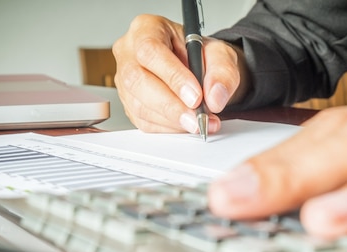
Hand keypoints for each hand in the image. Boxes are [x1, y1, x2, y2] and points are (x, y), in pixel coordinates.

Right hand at [112, 14, 247, 133]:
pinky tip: (186, 124)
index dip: (172, 76)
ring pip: (139, 105)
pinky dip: (168, 127)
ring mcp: (124, 80)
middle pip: (137, 80)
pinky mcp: (129, 104)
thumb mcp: (220, 54)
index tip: (195, 96)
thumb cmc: (201, 55)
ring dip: (172, 120)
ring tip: (199, 123)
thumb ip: (222, 72)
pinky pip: (144, 122)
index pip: (150, 51)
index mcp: (146, 28)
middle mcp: (129, 53)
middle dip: (170, 105)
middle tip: (197, 119)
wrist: (197, 70)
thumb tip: (215, 98)